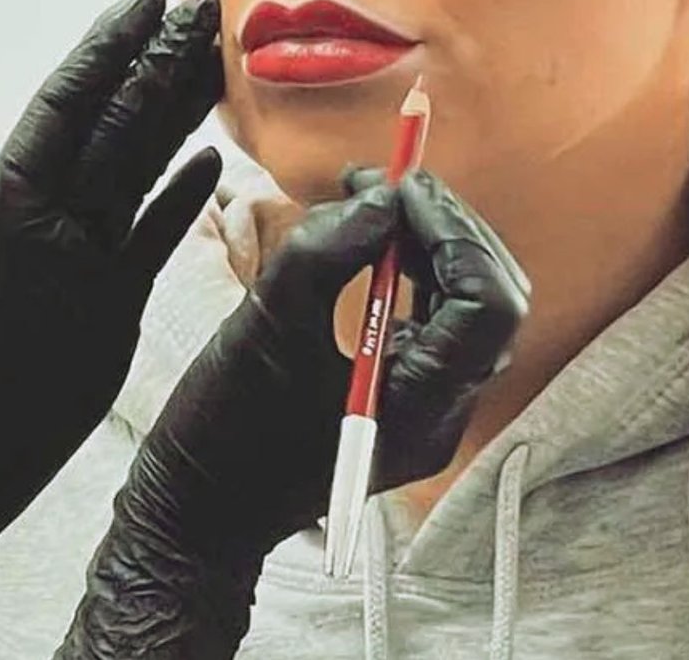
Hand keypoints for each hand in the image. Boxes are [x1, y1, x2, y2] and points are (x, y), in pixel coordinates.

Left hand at [0, 0, 226, 659]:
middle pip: (115, 127)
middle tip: (200, 10)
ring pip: (142, 169)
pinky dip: (181, 201)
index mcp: (2, 206)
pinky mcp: (113, 304)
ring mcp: (87, 260)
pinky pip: (154, 239)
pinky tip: (208, 163)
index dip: (103, 52)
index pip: (63, 109)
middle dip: (156, 64)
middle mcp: (51, 221)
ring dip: (178, 115)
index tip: (143, 2)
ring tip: (214, 64)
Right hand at [58, 169, 529, 659]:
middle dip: (445, 227)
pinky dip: (412, 273)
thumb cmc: (224, 431)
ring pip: (466, 307)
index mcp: (421, 407)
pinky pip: (433, 323)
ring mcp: (426, 409)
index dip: (450, 230)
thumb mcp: (265, 328)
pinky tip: (372, 245)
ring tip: (372, 200)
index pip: (485, 302)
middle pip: (489, 299)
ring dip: (430, 244)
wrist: (198, 509)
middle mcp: (442, 413)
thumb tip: (379, 196)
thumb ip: (324, 255)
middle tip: (385, 179)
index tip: (394, 187)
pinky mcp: (401, 399)